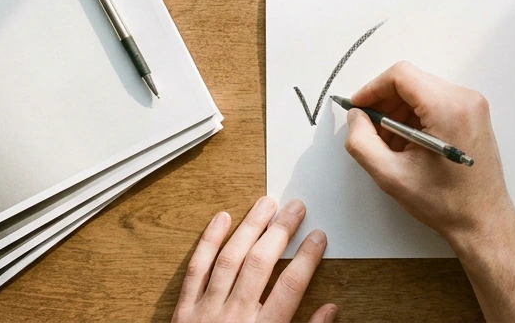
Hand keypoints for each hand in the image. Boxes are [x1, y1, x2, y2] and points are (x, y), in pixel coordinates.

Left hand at [173, 196, 335, 322]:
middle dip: (281, 232)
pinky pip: (196, 269)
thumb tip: (330, 310)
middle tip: (296, 208)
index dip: (306, 258)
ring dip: (249, 226)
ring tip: (266, 203)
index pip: (290, 287)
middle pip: (260, 264)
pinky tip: (221, 218)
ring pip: (230, 258)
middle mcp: (234, 317)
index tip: (318, 236)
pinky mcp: (184, 310)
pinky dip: (208, 241)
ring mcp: (206, 311)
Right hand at [342, 61, 514, 247]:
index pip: (401, 75)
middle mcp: (464, 98)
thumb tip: (355, 116)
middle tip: (370, 130)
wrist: (483, 221)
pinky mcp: (475, 114)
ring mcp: (473, 105)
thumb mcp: (390, 175)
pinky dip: (417, 117)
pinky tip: (409, 144)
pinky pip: (437, 102)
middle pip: (412, 81)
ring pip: (422, 91)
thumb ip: (362, 141)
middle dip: (385, 103)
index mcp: (447, 108)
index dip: (373, 88)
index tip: (358, 108)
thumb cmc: (444, 202)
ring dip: (400, 112)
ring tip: (390, 145)